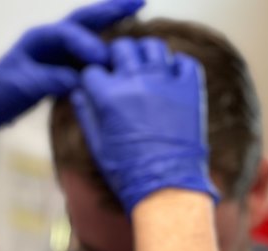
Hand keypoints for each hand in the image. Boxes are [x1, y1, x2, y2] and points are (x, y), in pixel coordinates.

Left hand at [0, 0, 143, 129]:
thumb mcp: (20, 88)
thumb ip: (48, 81)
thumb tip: (77, 80)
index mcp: (38, 39)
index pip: (67, 35)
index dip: (86, 45)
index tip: (102, 61)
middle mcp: (50, 39)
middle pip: (84, 19)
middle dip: (111, 10)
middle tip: (139, 2)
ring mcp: (58, 50)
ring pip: (89, 30)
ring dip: (113, 19)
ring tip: (139, 9)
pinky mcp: (64, 63)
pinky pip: (89, 49)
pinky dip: (108, 42)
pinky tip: (125, 43)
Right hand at [71, 37, 218, 214]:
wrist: (166, 187)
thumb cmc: (126, 171)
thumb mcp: (96, 145)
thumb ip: (85, 114)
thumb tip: (78, 93)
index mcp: (108, 97)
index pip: (93, 71)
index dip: (92, 78)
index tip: (95, 86)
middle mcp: (135, 82)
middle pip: (121, 48)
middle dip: (115, 56)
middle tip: (118, 69)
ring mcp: (165, 82)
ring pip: (152, 46)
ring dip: (144, 53)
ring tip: (143, 68)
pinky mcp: (190, 89)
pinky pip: (183, 62)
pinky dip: (175, 64)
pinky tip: (168, 77)